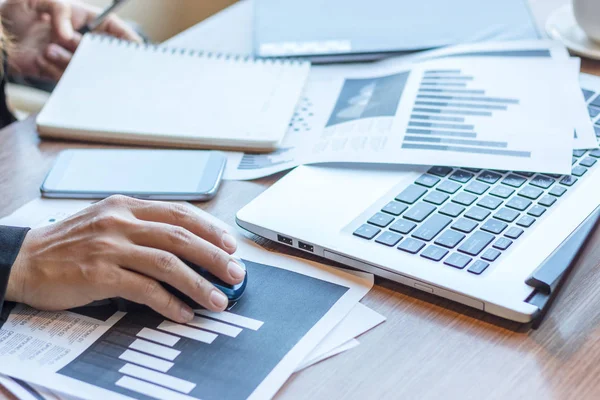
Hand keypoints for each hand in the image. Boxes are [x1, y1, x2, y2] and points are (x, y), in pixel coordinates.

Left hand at [2, 0, 141, 80]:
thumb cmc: (13, 8)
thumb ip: (58, 10)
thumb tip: (68, 34)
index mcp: (79, 18)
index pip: (111, 27)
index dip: (126, 37)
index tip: (135, 47)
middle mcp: (76, 38)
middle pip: (101, 51)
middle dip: (92, 52)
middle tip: (79, 47)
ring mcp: (67, 55)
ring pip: (83, 66)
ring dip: (67, 59)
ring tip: (48, 49)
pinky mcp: (55, 71)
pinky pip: (64, 77)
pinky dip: (53, 69)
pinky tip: (40, 58)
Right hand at [6, 196, 245, 322]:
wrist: (22, 259)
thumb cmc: (69, 244)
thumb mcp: (107, 221)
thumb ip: (141, 228)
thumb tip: (185, 246)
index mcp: (126, 205)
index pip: (179, 212)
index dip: (209, 228)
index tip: (230, 244)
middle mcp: (120, 221)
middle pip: (180, 236)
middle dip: (214, 256)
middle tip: (236, 273)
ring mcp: (110, 246)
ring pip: (168, 262)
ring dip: (198, 283)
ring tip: (218, 299)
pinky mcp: (99, 274)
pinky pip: (144, 289)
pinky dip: (169, 302)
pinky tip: (184, 313)